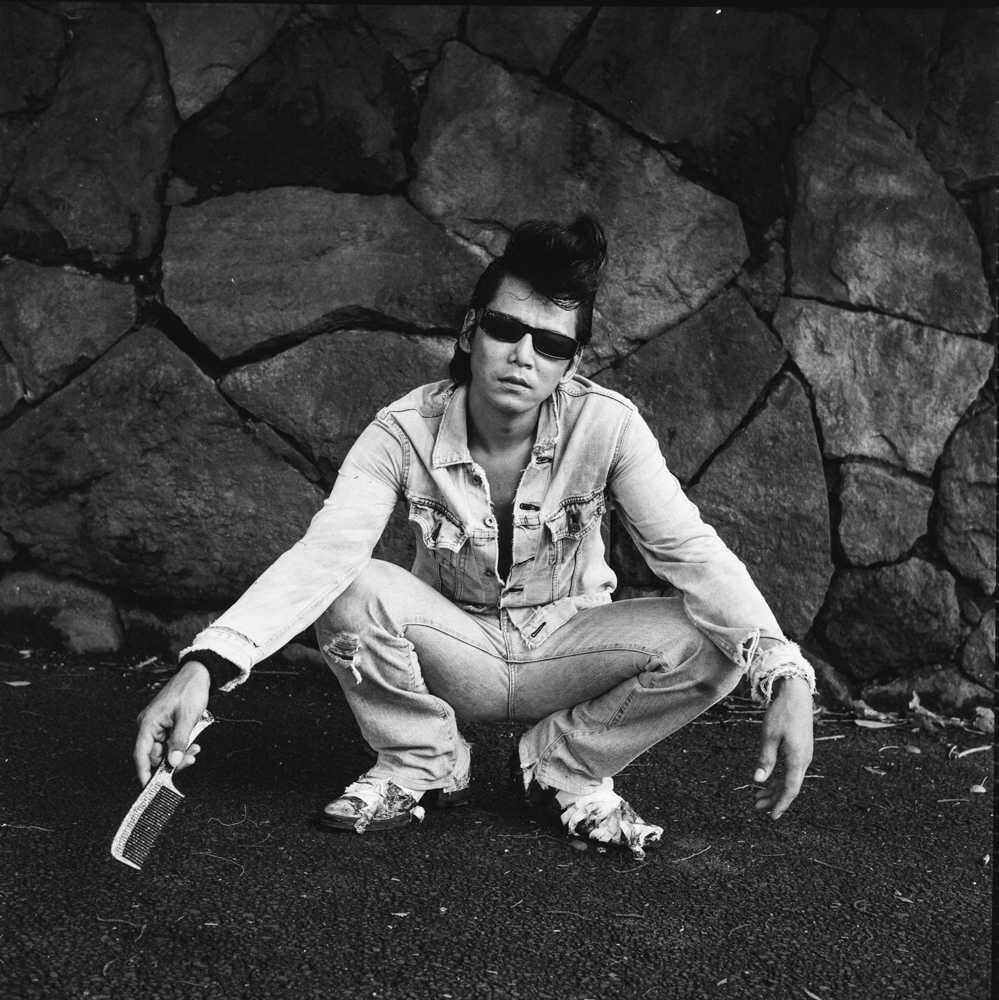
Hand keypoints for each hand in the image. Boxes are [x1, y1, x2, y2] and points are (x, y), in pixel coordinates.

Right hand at [134, 661, 210, 785]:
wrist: (198, 674)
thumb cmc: (189, 690)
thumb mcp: (187, 718)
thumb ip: (179, 742)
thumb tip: (173, 762)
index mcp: (148, 723)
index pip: (141, 755)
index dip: (144, 773)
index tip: (149, 787)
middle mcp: (149, 726)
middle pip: (155, 755)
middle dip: (172, 761)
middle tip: (190, 760)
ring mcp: (157, 725)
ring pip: (165, 750)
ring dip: (179, 753)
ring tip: (195, 749)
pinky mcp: (166, 724)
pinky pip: (171, 742)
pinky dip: (181, 745)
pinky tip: (193, 743)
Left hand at [753, 675, 813, 819]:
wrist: (796, 694)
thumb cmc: (782, 713)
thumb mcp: (769, 736)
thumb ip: (765, 759)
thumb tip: (758, 780)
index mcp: (798, 759)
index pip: (790, 789)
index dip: (781, 804)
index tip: (772, 816)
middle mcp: (804, 760)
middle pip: (789, 786)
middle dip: (774, 799)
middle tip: (757, 807)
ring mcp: (803, 755)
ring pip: (789, 779)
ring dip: (774, 789)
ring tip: (758, 798)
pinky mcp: (800, 749)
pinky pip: (790, 770)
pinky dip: (778, 778)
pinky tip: (767, 782)